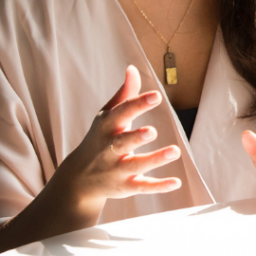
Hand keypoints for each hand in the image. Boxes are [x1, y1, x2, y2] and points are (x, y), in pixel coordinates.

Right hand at [0, 66, 181, 255]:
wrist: (78, 179)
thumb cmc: (98, 139)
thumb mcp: (106, 116)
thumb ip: (124, 94)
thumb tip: (133, 68)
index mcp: (106, 128)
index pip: (121, 114)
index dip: (138, 104)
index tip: (156, 96)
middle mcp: (109, 149)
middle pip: (122, 143)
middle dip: (136, 137)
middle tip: (152, 131)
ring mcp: (116, 170)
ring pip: (136, 165)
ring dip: (154, 159)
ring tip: (175, 151)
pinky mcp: (125, 187)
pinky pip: (142, 187)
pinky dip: (159, 186)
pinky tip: (177, 182)